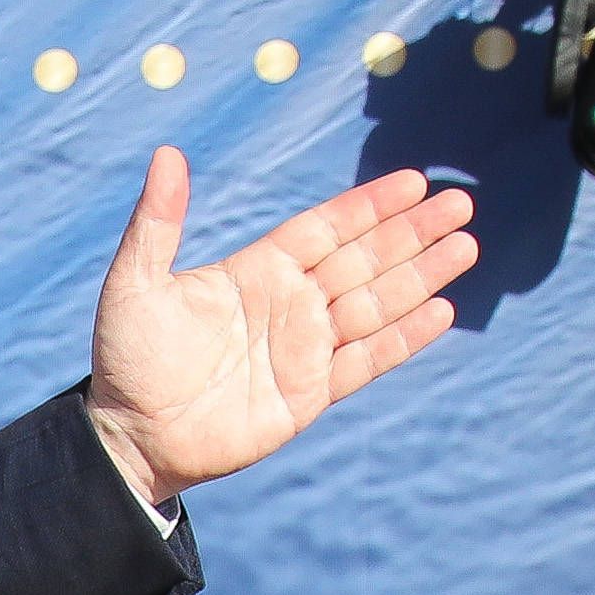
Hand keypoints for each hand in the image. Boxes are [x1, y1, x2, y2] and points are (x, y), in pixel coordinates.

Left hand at [80, 151, 478, 505]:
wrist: (133, 439)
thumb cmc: (128, 359)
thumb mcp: (134, 284)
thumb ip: (157, 222)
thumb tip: (167, 155)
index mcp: (258, 271)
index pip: (327, 228)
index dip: (369, 206)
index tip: (413, 181)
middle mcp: (290, 304)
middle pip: (365, 258)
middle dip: (413, 232)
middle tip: (460, 203)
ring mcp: (304, 349)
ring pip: (377, 303)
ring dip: (422, 276)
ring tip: (466, 246)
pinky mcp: (311, 394)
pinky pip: (367, 360)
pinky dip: (404, 338)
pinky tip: (441, 312)